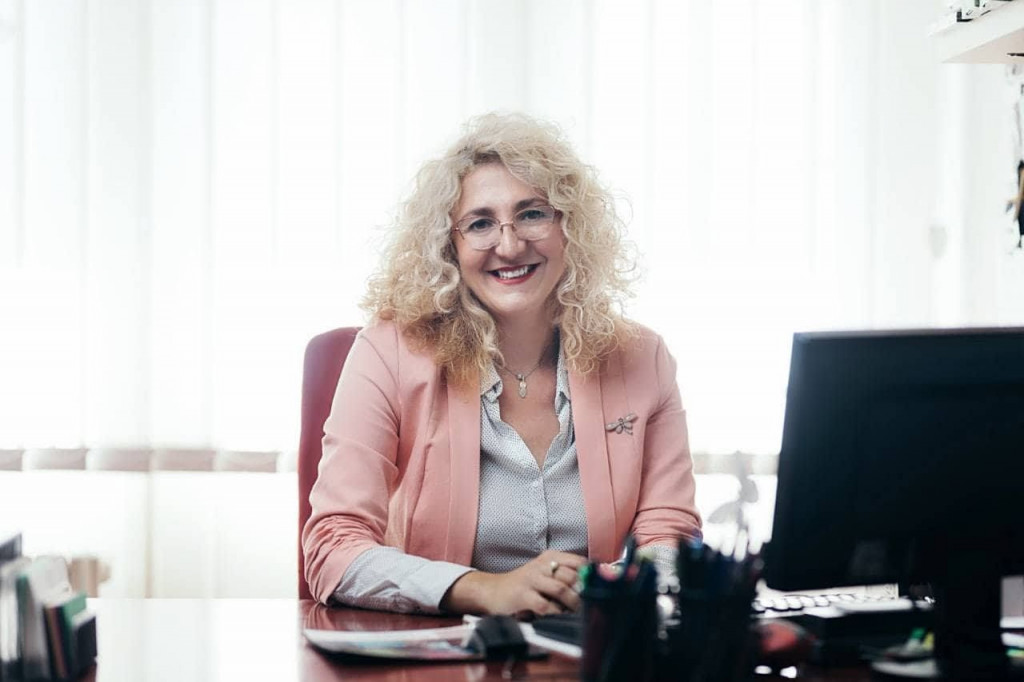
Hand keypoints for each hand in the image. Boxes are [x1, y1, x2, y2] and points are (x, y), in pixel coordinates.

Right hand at [441, 550, 586, 615]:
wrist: (492, 590)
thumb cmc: (524, 584)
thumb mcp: (544, 573)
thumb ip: (565, 576)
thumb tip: (593, 584)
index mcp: (549, 557)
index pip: (578, 561)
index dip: (591, 575)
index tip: (598, 586)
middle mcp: (540, 565)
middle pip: (572, 576)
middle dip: (583, 593)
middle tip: (588, 603)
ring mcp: (531, 579)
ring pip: (561, 589)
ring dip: (572, 604)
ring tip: (575, 612)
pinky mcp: (522, 595)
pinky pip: (545, 606)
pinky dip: (555, 613)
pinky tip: (558, 617)